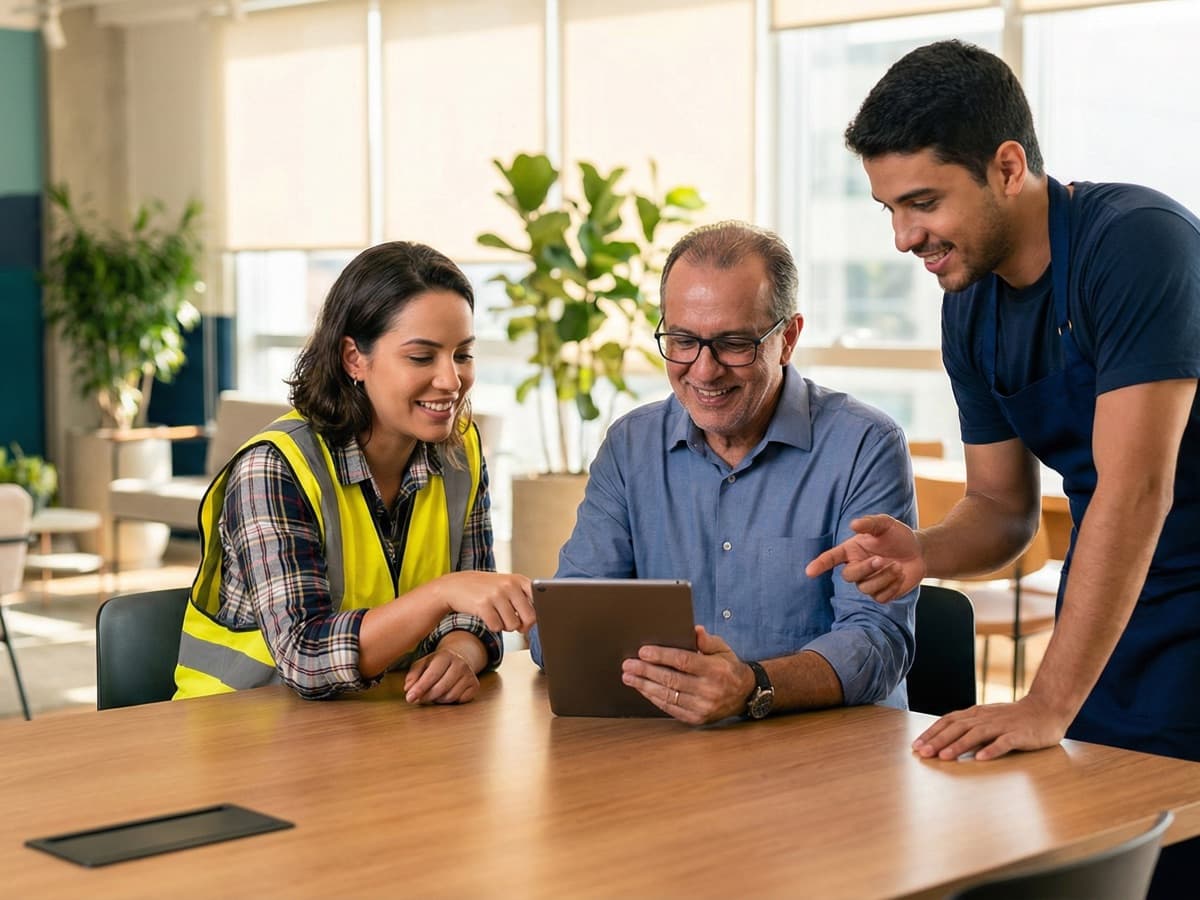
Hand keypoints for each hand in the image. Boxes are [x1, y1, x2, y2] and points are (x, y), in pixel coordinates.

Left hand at [404, 646, 478, 704]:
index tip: (410, 698)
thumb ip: (413, 676)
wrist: (459, 660)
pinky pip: (461, 700)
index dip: (420, 688)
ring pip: (450, 696)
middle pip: (441, 688)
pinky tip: (447, 693)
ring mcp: (470, 674)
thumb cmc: (436, 665)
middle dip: (427, 697)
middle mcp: (460, 663)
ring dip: (439, 699)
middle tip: (419, 700)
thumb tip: (408, 689)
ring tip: (434, 694)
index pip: (432, 675)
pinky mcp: (475, 685)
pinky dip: (451, 701)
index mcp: (445, 655)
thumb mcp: (422, 665)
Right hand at [432, 571, 534, 633]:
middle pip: (530, 618)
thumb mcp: (506, 586)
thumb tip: (536, 622)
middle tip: (513, 622)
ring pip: (513, 625)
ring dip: (505, 626)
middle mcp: (509, 585)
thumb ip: (523, 599)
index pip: (540, 601)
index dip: (536, 613)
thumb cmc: (484, 588)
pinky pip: (497, 627)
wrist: (455, 586)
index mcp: (518, 579)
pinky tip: (487, 617)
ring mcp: (496, 594)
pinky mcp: (483, 605)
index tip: (528, 617)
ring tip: (497, 615)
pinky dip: (493, 627)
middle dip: (522, 625)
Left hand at [621, 626, 754, 724]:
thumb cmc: (728, 667)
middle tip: (628, 665)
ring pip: (668, 695)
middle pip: (671, 679)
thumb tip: (694, 630)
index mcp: (715, 670)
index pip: (683, 661)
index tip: (643, 651)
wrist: (744, 694)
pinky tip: (643, 689)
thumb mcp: (723, 649)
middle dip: (646, 671)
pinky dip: (654, 698)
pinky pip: (671, 708)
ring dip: (645, 686)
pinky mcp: (697, 718)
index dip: (661, 656)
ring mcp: (703, 707)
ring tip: (629, 677)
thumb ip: (707, 640)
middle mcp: (709, 690)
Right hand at [804, 515, 925, 602]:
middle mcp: (856, 567)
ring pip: (866, 589)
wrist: (918, 552)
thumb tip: (853, 524)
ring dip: (884, 578)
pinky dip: (892, 587)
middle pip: (848, 576)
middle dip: (865, 569)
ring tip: (897, 567)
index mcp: (851, 551)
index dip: (820, 565)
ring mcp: (868, 582)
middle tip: (882, 560)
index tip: (809, 572)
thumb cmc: (897, 536)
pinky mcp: (881, 594)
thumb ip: (869, 523)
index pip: (831, 558)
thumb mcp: (885, 524)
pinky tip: (900, 576)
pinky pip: (880, 598)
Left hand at [912, 694, 1070, 760]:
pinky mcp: (1019, 735)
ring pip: (976, 734)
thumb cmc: (1013, 718)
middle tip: (923, 753)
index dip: (931, 733)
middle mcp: (985, 717)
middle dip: (938, 740)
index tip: (916, 746)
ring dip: (959, 745)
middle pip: (957, 727)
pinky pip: (1004, 742)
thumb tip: (945, 742)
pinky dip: (991, 750)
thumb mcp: (987, 719)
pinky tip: (980, 759)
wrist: (1046, 709)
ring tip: (944, 757)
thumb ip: (969, 728)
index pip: (948, 721)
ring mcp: (1002, 725)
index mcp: (976, 714)